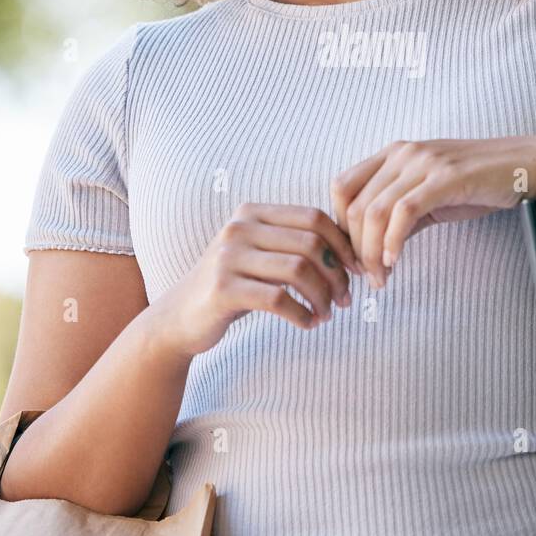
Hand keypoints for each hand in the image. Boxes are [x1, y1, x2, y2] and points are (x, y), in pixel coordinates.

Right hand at [153, 203, 361, 356]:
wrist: (179, 316)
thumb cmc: (233, 285)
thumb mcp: (259, 254)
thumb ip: (294, 244)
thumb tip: (351, 253)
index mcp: (252, 212)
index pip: (314, 218)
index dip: (343, 245)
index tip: (355, 271)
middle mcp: (239, 227)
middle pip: (310, 243)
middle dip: (336, 274)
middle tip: (344, 299)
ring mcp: (228, 257)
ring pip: (298, 270)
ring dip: (322, 297)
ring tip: (326, 314)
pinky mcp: (223, 288)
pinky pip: (279, 299)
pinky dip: (301, 314)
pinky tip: (307, 324)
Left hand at [330, 137, 535, 286]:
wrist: (523, 166)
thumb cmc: (477, 181)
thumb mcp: (429, 193)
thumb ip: (400, 213)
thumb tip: (373, 248)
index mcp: (393, 153)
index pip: (342, 187)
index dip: (338, 225)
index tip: (350, 256)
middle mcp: (402, 153)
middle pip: (354, 205)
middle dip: (353, 248)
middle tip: (366, 276)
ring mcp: (423, 163)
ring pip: (374, 211)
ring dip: (371, 252)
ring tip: (380, 277)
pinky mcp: (444, 178)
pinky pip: (404, 212)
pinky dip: (392, 241)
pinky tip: (394, 261)